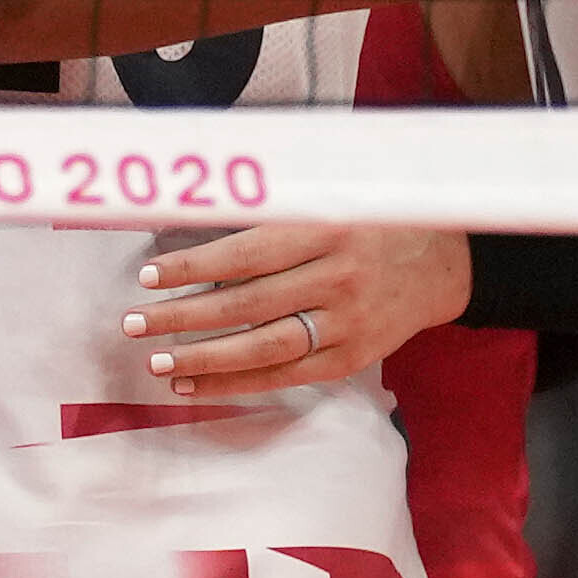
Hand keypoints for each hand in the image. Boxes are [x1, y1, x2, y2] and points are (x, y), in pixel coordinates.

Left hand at [130, 223, 469, 391]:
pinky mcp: (351, 356)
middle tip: (134, 323)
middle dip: (183, 316)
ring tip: (156, 362)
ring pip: (262, 348)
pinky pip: (284, 376)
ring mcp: (346, 322)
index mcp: (328, 229)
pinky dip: (235, 384)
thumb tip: (199, 205)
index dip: (195, 266)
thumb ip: (275, 202)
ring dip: (203, 359)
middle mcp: (337, 277)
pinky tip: (194, 386)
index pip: (246, 253)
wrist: (443, 262)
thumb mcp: (334, 192)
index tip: (151, 275)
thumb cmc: (372, 220)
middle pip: (245, 304)